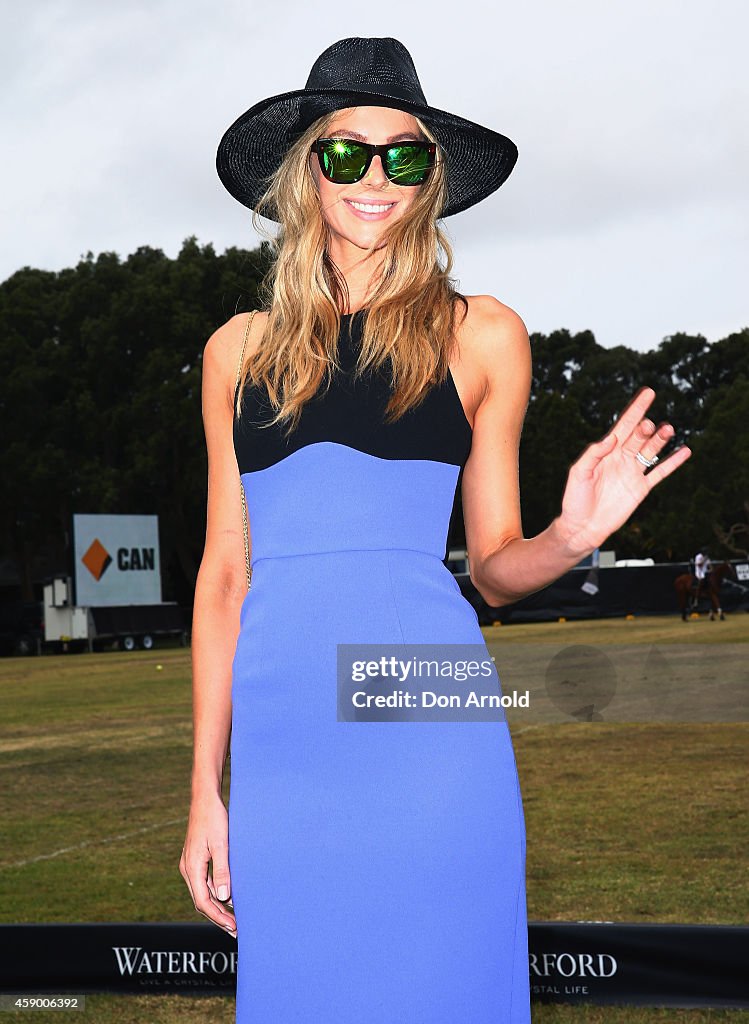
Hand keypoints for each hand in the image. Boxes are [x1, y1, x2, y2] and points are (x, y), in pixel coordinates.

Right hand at [179, 791, 236, 937]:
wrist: (205, 798)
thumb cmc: (214, 818)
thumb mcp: (221, 844)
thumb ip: (222, 871)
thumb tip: (223, 897)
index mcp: (192, 868)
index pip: (203, 902)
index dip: (218, 917)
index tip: (233, 927)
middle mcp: (188, 869)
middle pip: (202, 901)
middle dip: (218, 917)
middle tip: (235, 930)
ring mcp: (191, 864)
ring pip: (202, 893)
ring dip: (217, 907)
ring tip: (233, 919)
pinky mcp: (196, 859)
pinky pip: (204, 883)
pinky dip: (215, 893)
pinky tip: (227, 897)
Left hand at [555, 386, 691, 555]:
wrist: (582, 527)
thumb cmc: (575, 499)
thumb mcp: (579, 473)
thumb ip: (594, 454)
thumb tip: (612, 438)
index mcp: (606, 452)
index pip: (624, 426)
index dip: (636, 410)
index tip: (648, 393)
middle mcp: (622, 458)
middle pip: (639, 437)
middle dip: (645, 429)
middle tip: (649, 426)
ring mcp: (633, 473)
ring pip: (651, 451)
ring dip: (661, 440)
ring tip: (668, 429)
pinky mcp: (641, 488)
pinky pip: (660, 473)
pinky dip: (673, 463)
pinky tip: (685, 451)